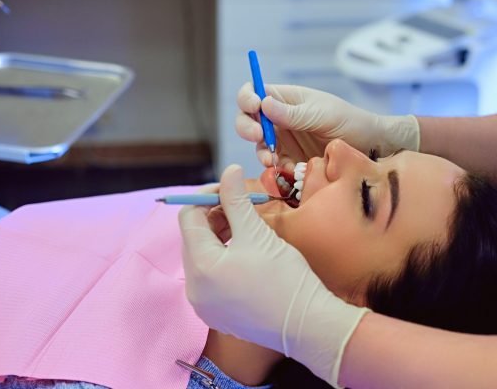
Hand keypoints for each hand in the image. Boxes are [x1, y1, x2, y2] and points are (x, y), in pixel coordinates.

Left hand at [179, 165, 369, 386]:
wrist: (307, 325)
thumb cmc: (283, 278)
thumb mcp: (257, 233)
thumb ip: (236, 199)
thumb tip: (228, 171)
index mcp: (199, 266)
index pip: (188, 218)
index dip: (208, 196)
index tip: (232, 188)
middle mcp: (194, 289)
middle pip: (194, 239)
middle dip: (215, 217)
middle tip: (244, 208)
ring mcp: (205, 306)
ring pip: (204, 258)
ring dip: (221, 238)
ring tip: (248, 228)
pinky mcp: (218, 315)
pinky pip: (212, 280)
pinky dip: (224, 260)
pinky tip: (247, 254)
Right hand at [236, 83, 419, 170]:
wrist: (370, 147)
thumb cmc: (350, 122)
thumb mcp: (322, 114)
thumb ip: (293, 113)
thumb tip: (263, 103)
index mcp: (286, 99)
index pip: (255, 92)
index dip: (247, 98)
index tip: (254, 106)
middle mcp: (279, 119)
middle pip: (248, 120)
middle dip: (247, 128)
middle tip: (258, 136)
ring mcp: (284, 141)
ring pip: (258, 146)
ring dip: (261, 153)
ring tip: (272, 161)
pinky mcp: (290, 160)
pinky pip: (275, 165)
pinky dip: (277, 169)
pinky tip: (289, 170)